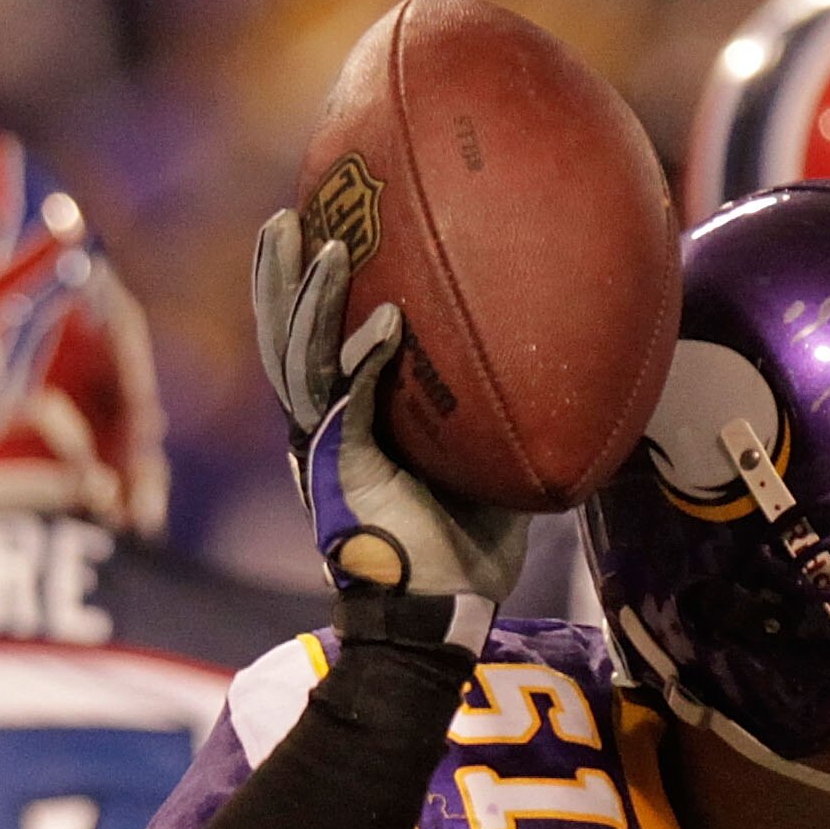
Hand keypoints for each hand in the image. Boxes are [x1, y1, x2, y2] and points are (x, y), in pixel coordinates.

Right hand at [252, 210, 527, 611]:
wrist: (440, 615)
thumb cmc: (464, 546)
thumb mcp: (476, 464)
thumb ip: (484, 414)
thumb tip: (550, 370)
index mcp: (343, 424)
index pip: (310, 344)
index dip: (302, 292)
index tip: (310, 230)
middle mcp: (323, 431)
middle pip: (284, 338)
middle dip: (279, 276)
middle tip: (287, 214)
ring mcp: (328, 451)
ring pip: (300, 360)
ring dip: (313, 300)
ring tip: (324, 243)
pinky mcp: (344, 475)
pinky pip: (349, 405)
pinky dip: (364, 360)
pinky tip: (387, 321)